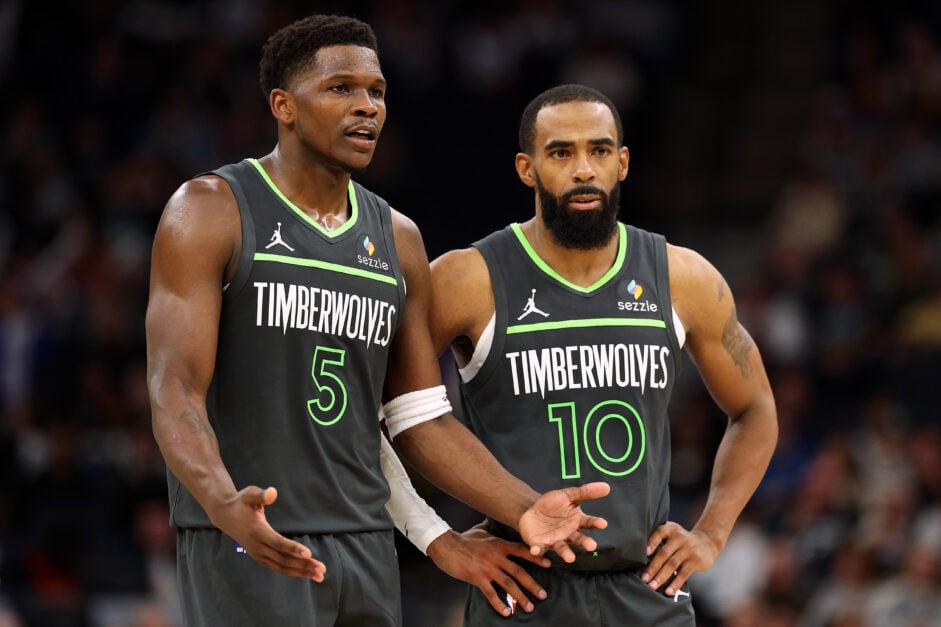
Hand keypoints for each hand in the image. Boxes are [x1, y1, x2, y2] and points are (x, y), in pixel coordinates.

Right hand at [209, 486, 326, 580]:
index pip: (277, 543)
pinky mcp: (261, 557)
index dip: (293, 548)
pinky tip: (307, 573)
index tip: (309, 553)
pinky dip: (294, 571)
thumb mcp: (249, 494)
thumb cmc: (241, 502)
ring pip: (282, 567)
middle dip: (303, 565)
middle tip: (322, 569)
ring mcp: (258, 554)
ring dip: (301, 572)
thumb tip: (272, 493)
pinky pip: (278, 567)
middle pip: (283, 559)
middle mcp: (257, 546)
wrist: (225, 515)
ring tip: (320, 576)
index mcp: (257, 531)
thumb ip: (261, 495)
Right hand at [427, 524, 550, 616]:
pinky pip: (490, 593)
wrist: (445, 545)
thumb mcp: (480, 530)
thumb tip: (495, 521)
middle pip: (519, 571)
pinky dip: (499, 603)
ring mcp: (487, 567)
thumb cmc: (463, 538)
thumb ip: (491, 529)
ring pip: (508, 584)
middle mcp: (496, 556)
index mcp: (499, 544)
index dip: (536, 557)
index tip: (548, 564)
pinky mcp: (477, 577)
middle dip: (532, 584)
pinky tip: (506, 612)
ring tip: (530, 607)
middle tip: (543, 595)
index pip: (522, 551)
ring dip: (520, 597)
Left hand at [519, 482, 609, 562]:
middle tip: (592, 546)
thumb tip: (607, 486)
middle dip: (585, 543)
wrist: (532, 510)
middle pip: (578, 539)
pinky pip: (540, 549)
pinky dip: (538, 551)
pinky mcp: (540, 545)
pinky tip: (536, 550)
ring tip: (570, 558)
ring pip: (562, 548)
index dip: (596, 523)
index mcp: (577, 521)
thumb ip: (585, 492)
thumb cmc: (553, 504)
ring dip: (566, 553)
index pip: (589, 523)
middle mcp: (568, 534)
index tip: (603, 523)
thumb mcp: (568, 495)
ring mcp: (555, 541)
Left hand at [642, 521, 720, 595]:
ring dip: (661, 577)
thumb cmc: (681, 541)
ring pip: (672, 564)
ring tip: (652, 586)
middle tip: (644, 579)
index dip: (651, 542)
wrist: (707, 542)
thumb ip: (659, 541)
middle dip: (653, 567)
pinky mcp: (696, 560)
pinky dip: (675, 583)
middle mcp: (680, 537)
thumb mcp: (672, 535)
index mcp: (671, 529)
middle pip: (664, 553)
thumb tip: (638, 558)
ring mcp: (689, 549)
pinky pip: (684, 573)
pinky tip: (668, 591)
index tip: (644, 553)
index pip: (659, 532)